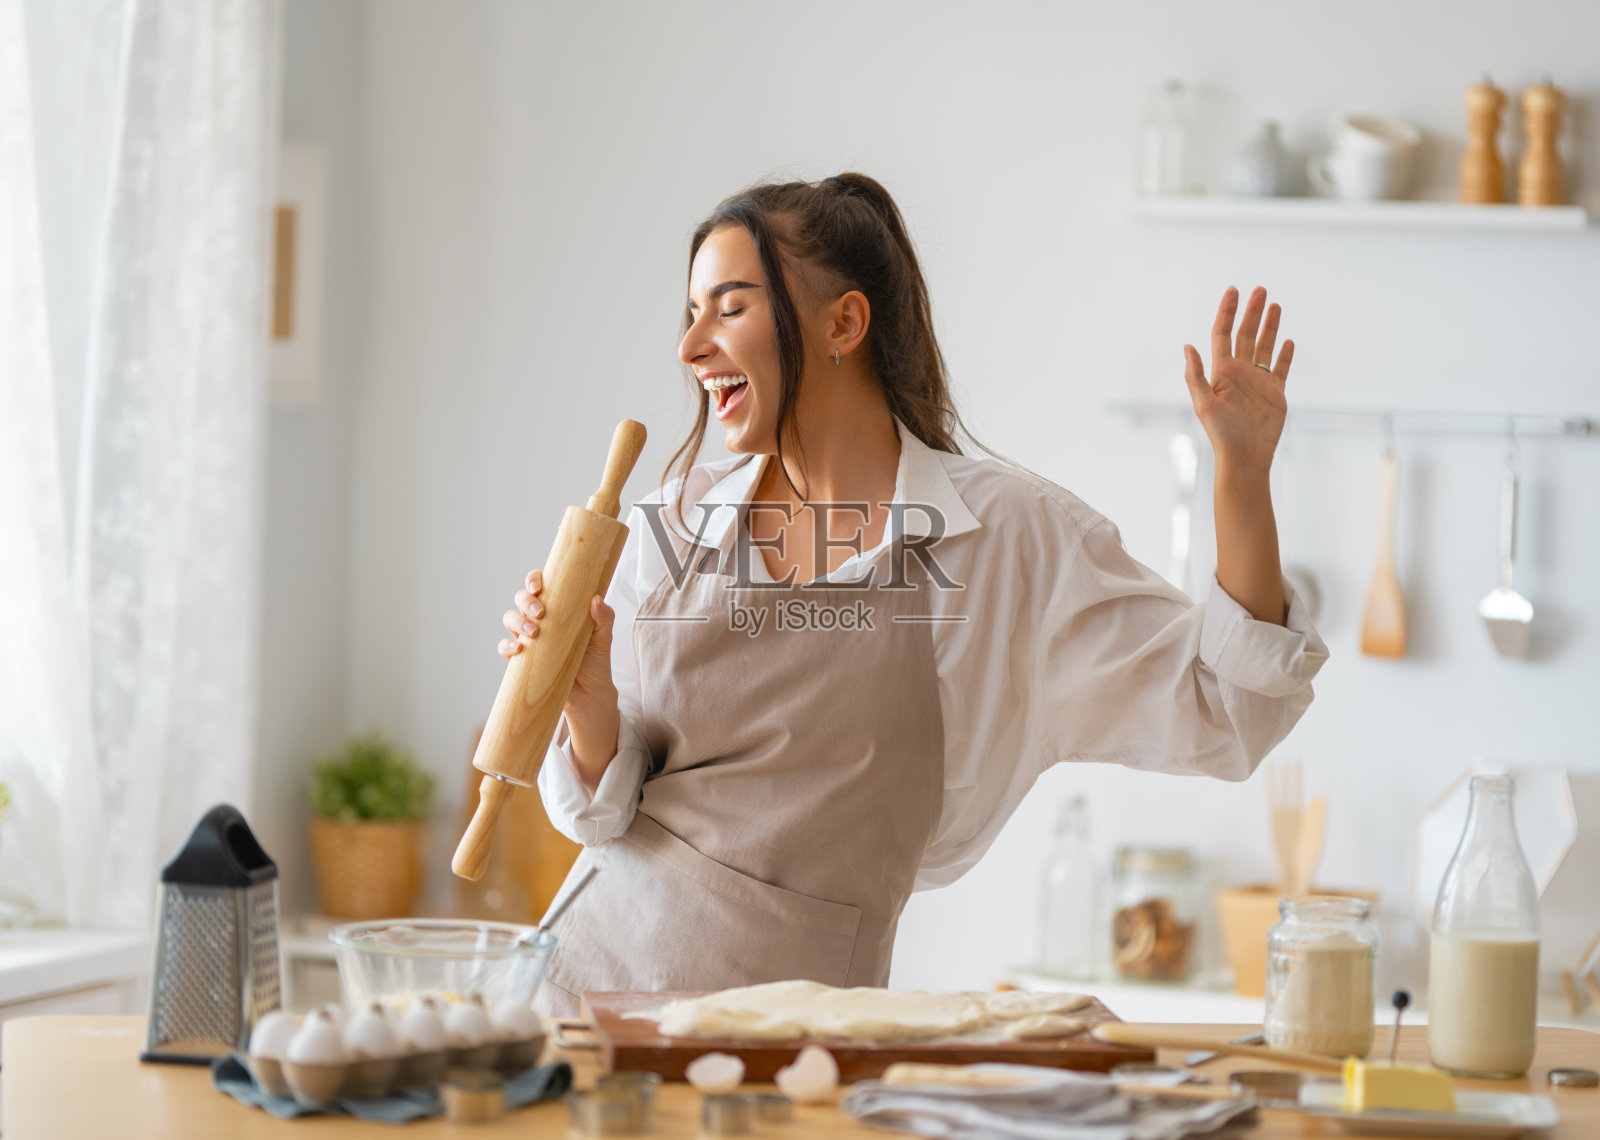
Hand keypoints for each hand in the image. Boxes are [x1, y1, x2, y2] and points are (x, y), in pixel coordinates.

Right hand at [499, 569, 619, 787]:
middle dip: (526, 601)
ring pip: (510, 619)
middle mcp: (540, 619)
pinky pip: (505, 647)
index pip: (541, 584)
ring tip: (533, 632)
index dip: (534, 579)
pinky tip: (518, 649)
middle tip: (540, 613)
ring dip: (517, 621)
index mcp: (558, 606)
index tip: (538, 586)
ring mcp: (529, 638)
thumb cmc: (595, 660)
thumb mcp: (603, 638)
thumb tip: (596, 599)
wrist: (589, 694)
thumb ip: (604, 618)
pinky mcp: (522, 658)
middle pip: (521, 599)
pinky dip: (507, 645)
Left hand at [1182, 286, 1293, 473]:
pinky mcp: (1275, 393)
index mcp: (1221, 372)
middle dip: (1252, 312)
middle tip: (1260, 289)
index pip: (1223, 334)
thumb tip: (1186, 346)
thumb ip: (1195, 375)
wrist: (1246, 457)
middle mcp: (1239, 373)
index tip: (1233, 291)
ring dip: (1269, 327)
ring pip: (1264, 347)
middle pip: (1246, 335)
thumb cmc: (1221, 434)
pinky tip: (1288, 341)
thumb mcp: (1204, 404)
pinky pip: (1280, 369)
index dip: (1226, 312)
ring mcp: (1258, 382)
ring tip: (1274, 305)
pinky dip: (1284, 355)